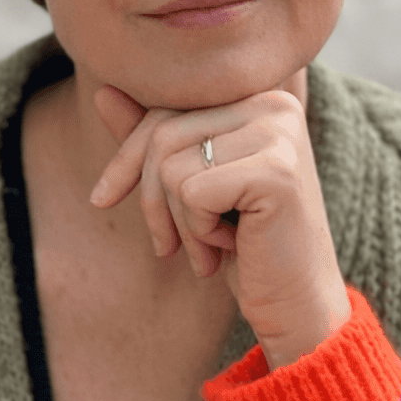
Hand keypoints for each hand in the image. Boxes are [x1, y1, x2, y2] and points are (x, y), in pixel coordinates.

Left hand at [90, 84, 350, 369]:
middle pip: (162, 135)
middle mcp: (274, 105)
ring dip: (179, 222)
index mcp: (258, 99)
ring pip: (170, 166)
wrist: (298, 307)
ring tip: (212, 245)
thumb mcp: (192, 189)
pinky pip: (191, 193)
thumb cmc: (246, 248)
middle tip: (172, 246)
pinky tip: (232, 247)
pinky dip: (198, 231)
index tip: (102, 198)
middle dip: (151, 200)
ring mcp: (279, 135)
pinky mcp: (276, 172)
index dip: (126, 159)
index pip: (165, 111)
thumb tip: (104, 93)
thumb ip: (155, 140)